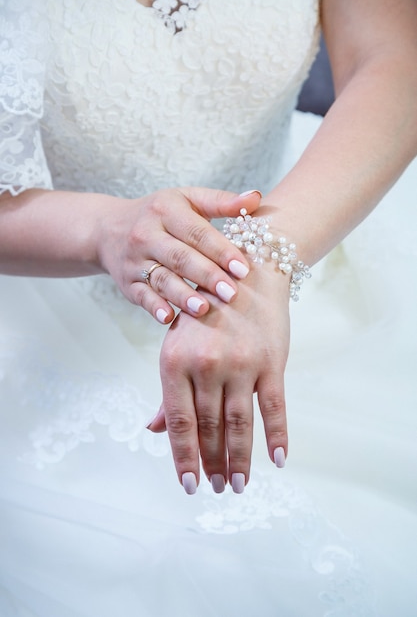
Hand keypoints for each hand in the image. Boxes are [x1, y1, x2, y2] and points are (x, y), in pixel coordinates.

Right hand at [97, 188, 260, 323]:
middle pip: (180, 257)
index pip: (197, 232)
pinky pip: (142, 296)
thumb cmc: (159, 215)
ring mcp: (135, 261)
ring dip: (182, 295)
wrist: (108, 229)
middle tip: (232, 293)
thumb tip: (256, 198)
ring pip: (161, 279)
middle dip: (206, 276)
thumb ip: (222, 201)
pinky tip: (170, 318)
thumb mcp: (186, 200)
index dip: (221, 251)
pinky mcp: (127, 283)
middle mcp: (147, 234)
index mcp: (166, 210)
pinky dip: (155, 307)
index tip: (243, 268)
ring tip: (205, 309)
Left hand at [152, 265, 290, 493]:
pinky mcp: (272, 362)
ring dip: (240, 458)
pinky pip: (275, 407)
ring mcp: (241, 364)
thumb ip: (170, 391)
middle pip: (209, 428)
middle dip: (213, 463)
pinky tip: (277, 459)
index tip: (189, 486)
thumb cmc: (204, 312)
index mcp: (175, 362)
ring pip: (240, 424)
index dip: (183, 459)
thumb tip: (155, 430)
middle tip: (220, 487)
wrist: (247, 273)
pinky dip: (277, 435)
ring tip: (240, 484)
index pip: (180, 423)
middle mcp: (206, 365)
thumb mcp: (177, 344)